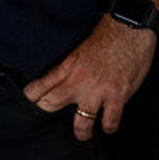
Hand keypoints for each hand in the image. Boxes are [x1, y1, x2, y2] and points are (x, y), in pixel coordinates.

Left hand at [20, 16, 157, 140]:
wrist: (130, 26)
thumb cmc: (109, 32)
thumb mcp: (81, 47)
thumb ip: (72, 65)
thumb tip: (65, 76)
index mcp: (68, 66)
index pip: (40, 87)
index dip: (31, 97)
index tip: (28, 102)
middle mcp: (79, 81)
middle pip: (51, 106)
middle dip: (49, 115)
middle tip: (48, 121)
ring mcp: (98, 92)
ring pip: (81, 125)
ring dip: (82, 132)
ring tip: (83, 133)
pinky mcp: (117, 97)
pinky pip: (110, 123)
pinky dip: (109, 126)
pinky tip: (108, 124)